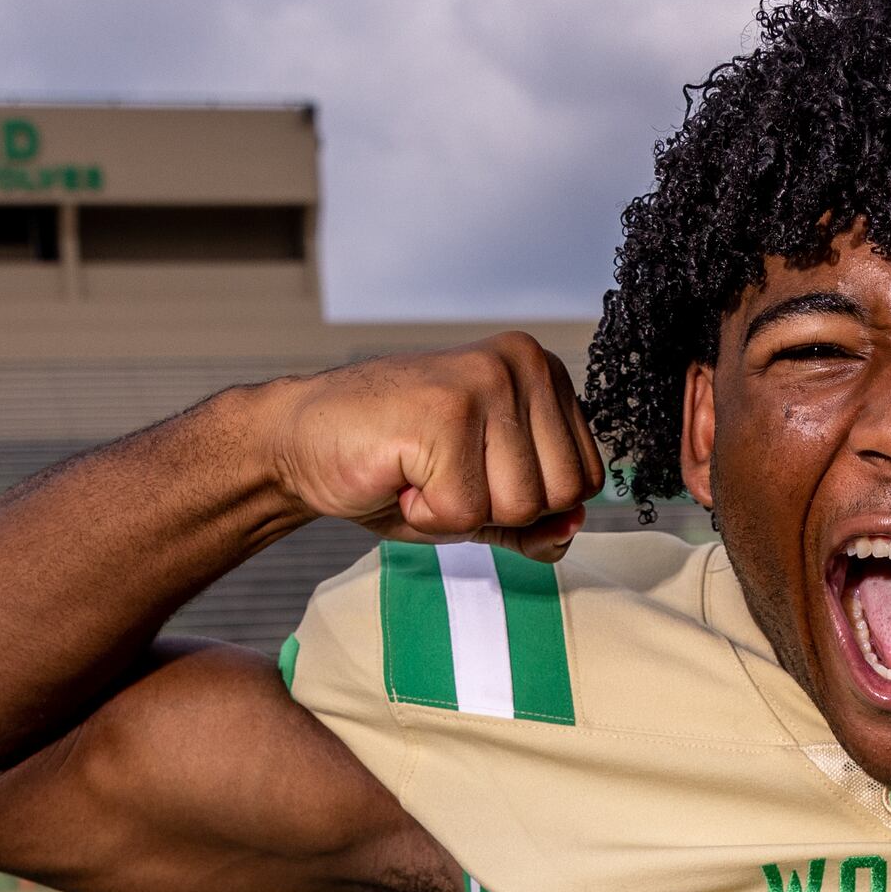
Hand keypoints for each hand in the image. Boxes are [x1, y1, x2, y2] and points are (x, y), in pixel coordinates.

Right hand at [259, 333, 605, 559]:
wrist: (303, 441)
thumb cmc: (394, 467)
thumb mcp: (481, 501)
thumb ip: (536, 520)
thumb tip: (572, 528)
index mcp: (543, 373)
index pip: (587, 479)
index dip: (528, 503)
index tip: (472, 473)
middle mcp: (523, 363)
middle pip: (562, 495)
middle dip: (497, 510)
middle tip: (443, 474)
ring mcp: (486, 381)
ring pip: (519, 506)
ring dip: (458, 513)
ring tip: (420, 472)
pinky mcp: (446, 411)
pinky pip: (465, 513)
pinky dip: (424, 515)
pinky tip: (398, 474)